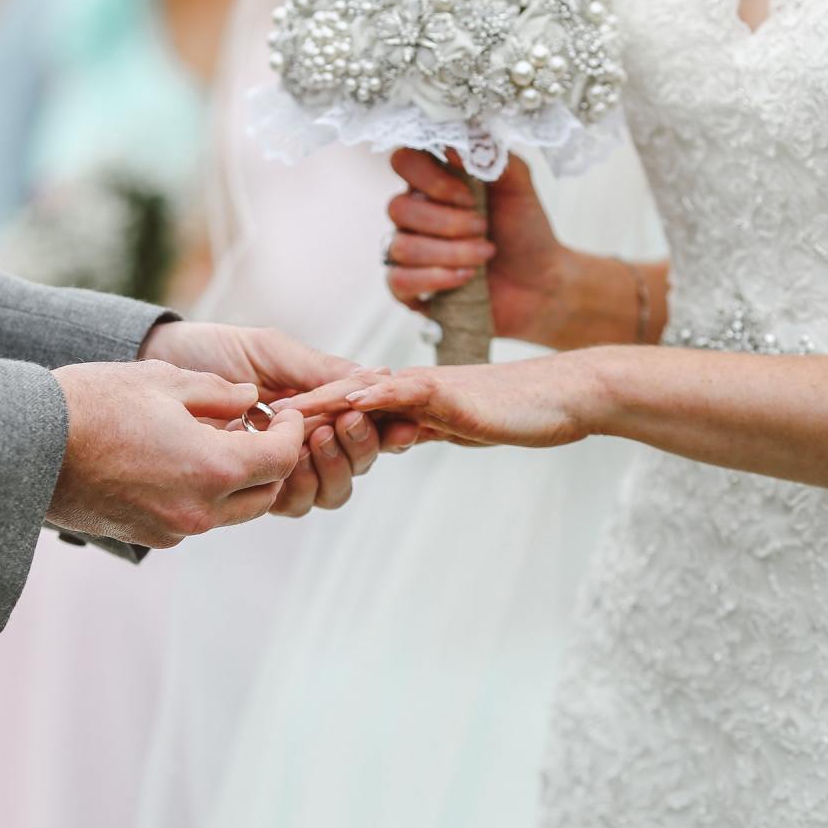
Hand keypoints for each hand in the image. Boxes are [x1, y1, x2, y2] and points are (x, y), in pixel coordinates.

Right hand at [47, 359, 307, 547]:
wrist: (25, 446)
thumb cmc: (91, 404)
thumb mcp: (161, 381)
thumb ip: (216, 393)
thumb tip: (250, 400)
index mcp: (211, 467)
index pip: (281, 459)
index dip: (291, 433)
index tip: (284, 413)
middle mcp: (198, 510)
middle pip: (264, 493)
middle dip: (271, 461)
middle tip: (258, 428)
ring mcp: (172, 529)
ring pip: (230, 512)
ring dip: (236, 481)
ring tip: (217, 441)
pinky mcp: (146, 536)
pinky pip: (194, 519)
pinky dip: (202, 494)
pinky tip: (179, 461)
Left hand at [140, 321, 420, 515]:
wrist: (161, 366)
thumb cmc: (216, 352)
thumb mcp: (273, 352)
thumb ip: (322, 371)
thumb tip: (381, 378)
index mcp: (322, 407)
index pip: (370, 429)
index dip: (390, 432)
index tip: (400, 424)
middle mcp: (309, 443)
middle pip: (358, 466)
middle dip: (360, 448)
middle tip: (346, 422)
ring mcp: (283, 469)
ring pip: (331, 492)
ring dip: (332, 467)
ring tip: (316, 435)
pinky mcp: (254, 489)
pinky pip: (293, 502)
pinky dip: (297, 483)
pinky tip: (285, 458)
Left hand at [280, 354, 603, 449]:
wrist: (565, 394)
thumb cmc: (516, 410)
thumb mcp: (453, 422)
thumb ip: (419, 424)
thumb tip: (391, 438)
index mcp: (401, 401)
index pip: (343, 411)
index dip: (306, 422)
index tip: (268, 433)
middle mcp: (404, 391)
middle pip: (338, 402)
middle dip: (300, 417)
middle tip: (262, 426)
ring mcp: (422, 389)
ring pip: (358, 395)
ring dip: (322, 409)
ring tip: (286, 417)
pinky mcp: (444, 393)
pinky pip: (402, 392)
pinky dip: (373, 397)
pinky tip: (347, 403)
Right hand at [385, 150, 569, 344]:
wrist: (540, 282)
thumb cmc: (525, 231)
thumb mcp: (518, 185)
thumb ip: (492, 155)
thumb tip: (455, 144)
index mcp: (433, 183)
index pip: (403, 162)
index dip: (431, 179)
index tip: (469, 196)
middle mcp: (414, 215)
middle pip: (397, 208)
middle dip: (448, 222)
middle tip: (483, 228)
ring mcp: (408, 252)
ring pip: (401, 247)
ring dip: (450, 252)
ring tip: (484, 254)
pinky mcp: (409, 289)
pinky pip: (398, 281)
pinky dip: (436, 278)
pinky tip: (466, 278)